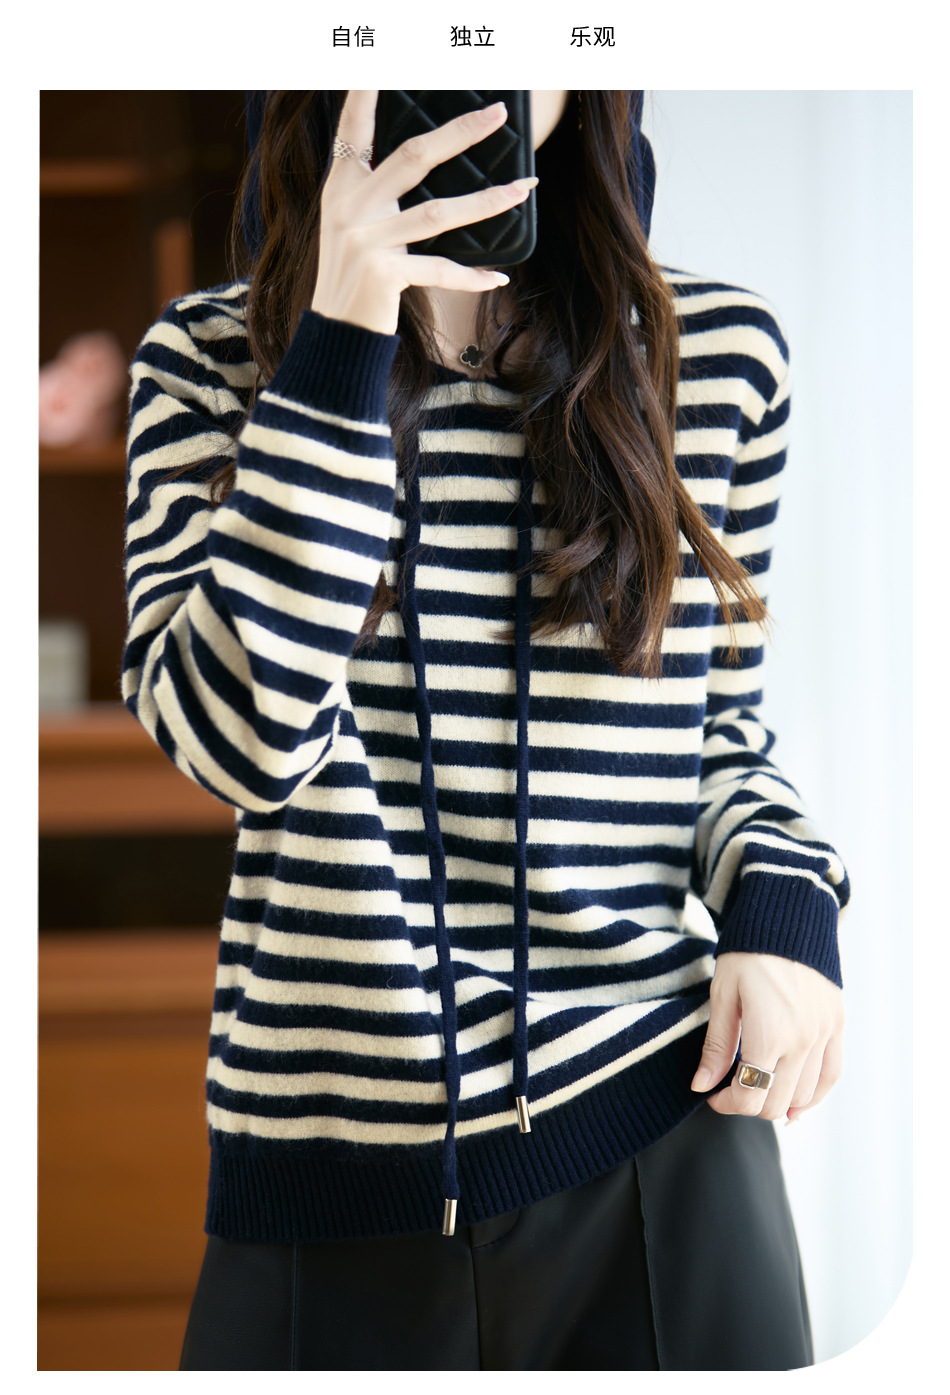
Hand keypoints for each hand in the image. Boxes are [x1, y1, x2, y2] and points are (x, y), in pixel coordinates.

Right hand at [310, 91, 537, 336]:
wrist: (336, 332)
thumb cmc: (354, 277)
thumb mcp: (353, 226)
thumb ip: (376, 192)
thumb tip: (427, 159)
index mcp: (342, 187)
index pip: (355, 128)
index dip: (368, 93)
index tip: (382, 61)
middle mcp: (352, 207)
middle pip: (414, 156)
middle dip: (461, 132)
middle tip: (499, 115)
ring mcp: (367, 240)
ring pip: (439, 212)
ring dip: (488, 200)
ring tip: (524, 188)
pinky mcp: (383, 275)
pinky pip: (440, 270)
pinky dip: (472, 277)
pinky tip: (498, 276)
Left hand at [690, 952, 844, 1123]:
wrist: (787, 917)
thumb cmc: (747, 953)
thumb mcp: (723, 996)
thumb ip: (716, 1047)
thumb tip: (702, 1086)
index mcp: (769, 1036)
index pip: (749, 1096)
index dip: (726, 1104)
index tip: (712, 1094)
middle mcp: (802, 1042)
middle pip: (775, 1103)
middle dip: (748, 1103)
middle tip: (731, 1088)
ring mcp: (824, 1035)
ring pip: (804, 1096)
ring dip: (779, 1101)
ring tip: (759, 1090)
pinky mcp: (837, 1025)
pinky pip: (832, 1075)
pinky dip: (815, 1094)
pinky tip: (798, 1101)